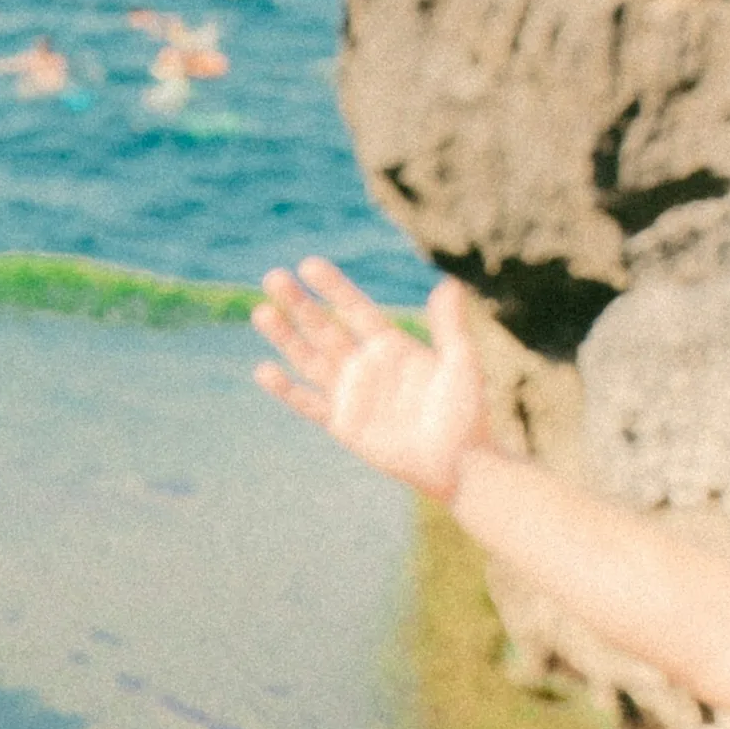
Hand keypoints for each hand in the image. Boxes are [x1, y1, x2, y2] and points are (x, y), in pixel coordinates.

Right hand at [253, 258, 485, 501]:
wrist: (459, 463)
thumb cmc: (467, 414)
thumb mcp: (462, 363)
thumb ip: (449, 326)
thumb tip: (449, 284)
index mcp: (392, 346)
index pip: (355, 309)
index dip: (333, 288)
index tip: (309, 265)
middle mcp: (366, 365)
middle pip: (324, 328)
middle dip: (299, 303)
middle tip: (274, 277)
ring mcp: (352, 393)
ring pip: (309, 358)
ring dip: (286, 337)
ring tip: (262, 312)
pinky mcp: (342, 423)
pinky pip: (308, 402)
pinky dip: (286, 389)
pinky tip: (264, 370)